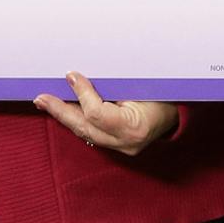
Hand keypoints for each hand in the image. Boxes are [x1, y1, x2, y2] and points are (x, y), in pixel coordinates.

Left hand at [33, 71, 179, 155]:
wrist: (182, 114)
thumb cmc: (166, 94)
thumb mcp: (145, 84)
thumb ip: (114, 83)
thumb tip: (83, 73)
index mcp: (135, 127)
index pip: (97, 113)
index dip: (81, 93)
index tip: (71, 74)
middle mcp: (126, 143)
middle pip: (84, 127)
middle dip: (60, 110)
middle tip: (40, 97)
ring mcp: (121, 149)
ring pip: (84, 133)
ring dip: (64, 116)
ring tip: (45, 102)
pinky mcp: (117, 148)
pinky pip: (91, 134)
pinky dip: (77, 121)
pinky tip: (63, 111)